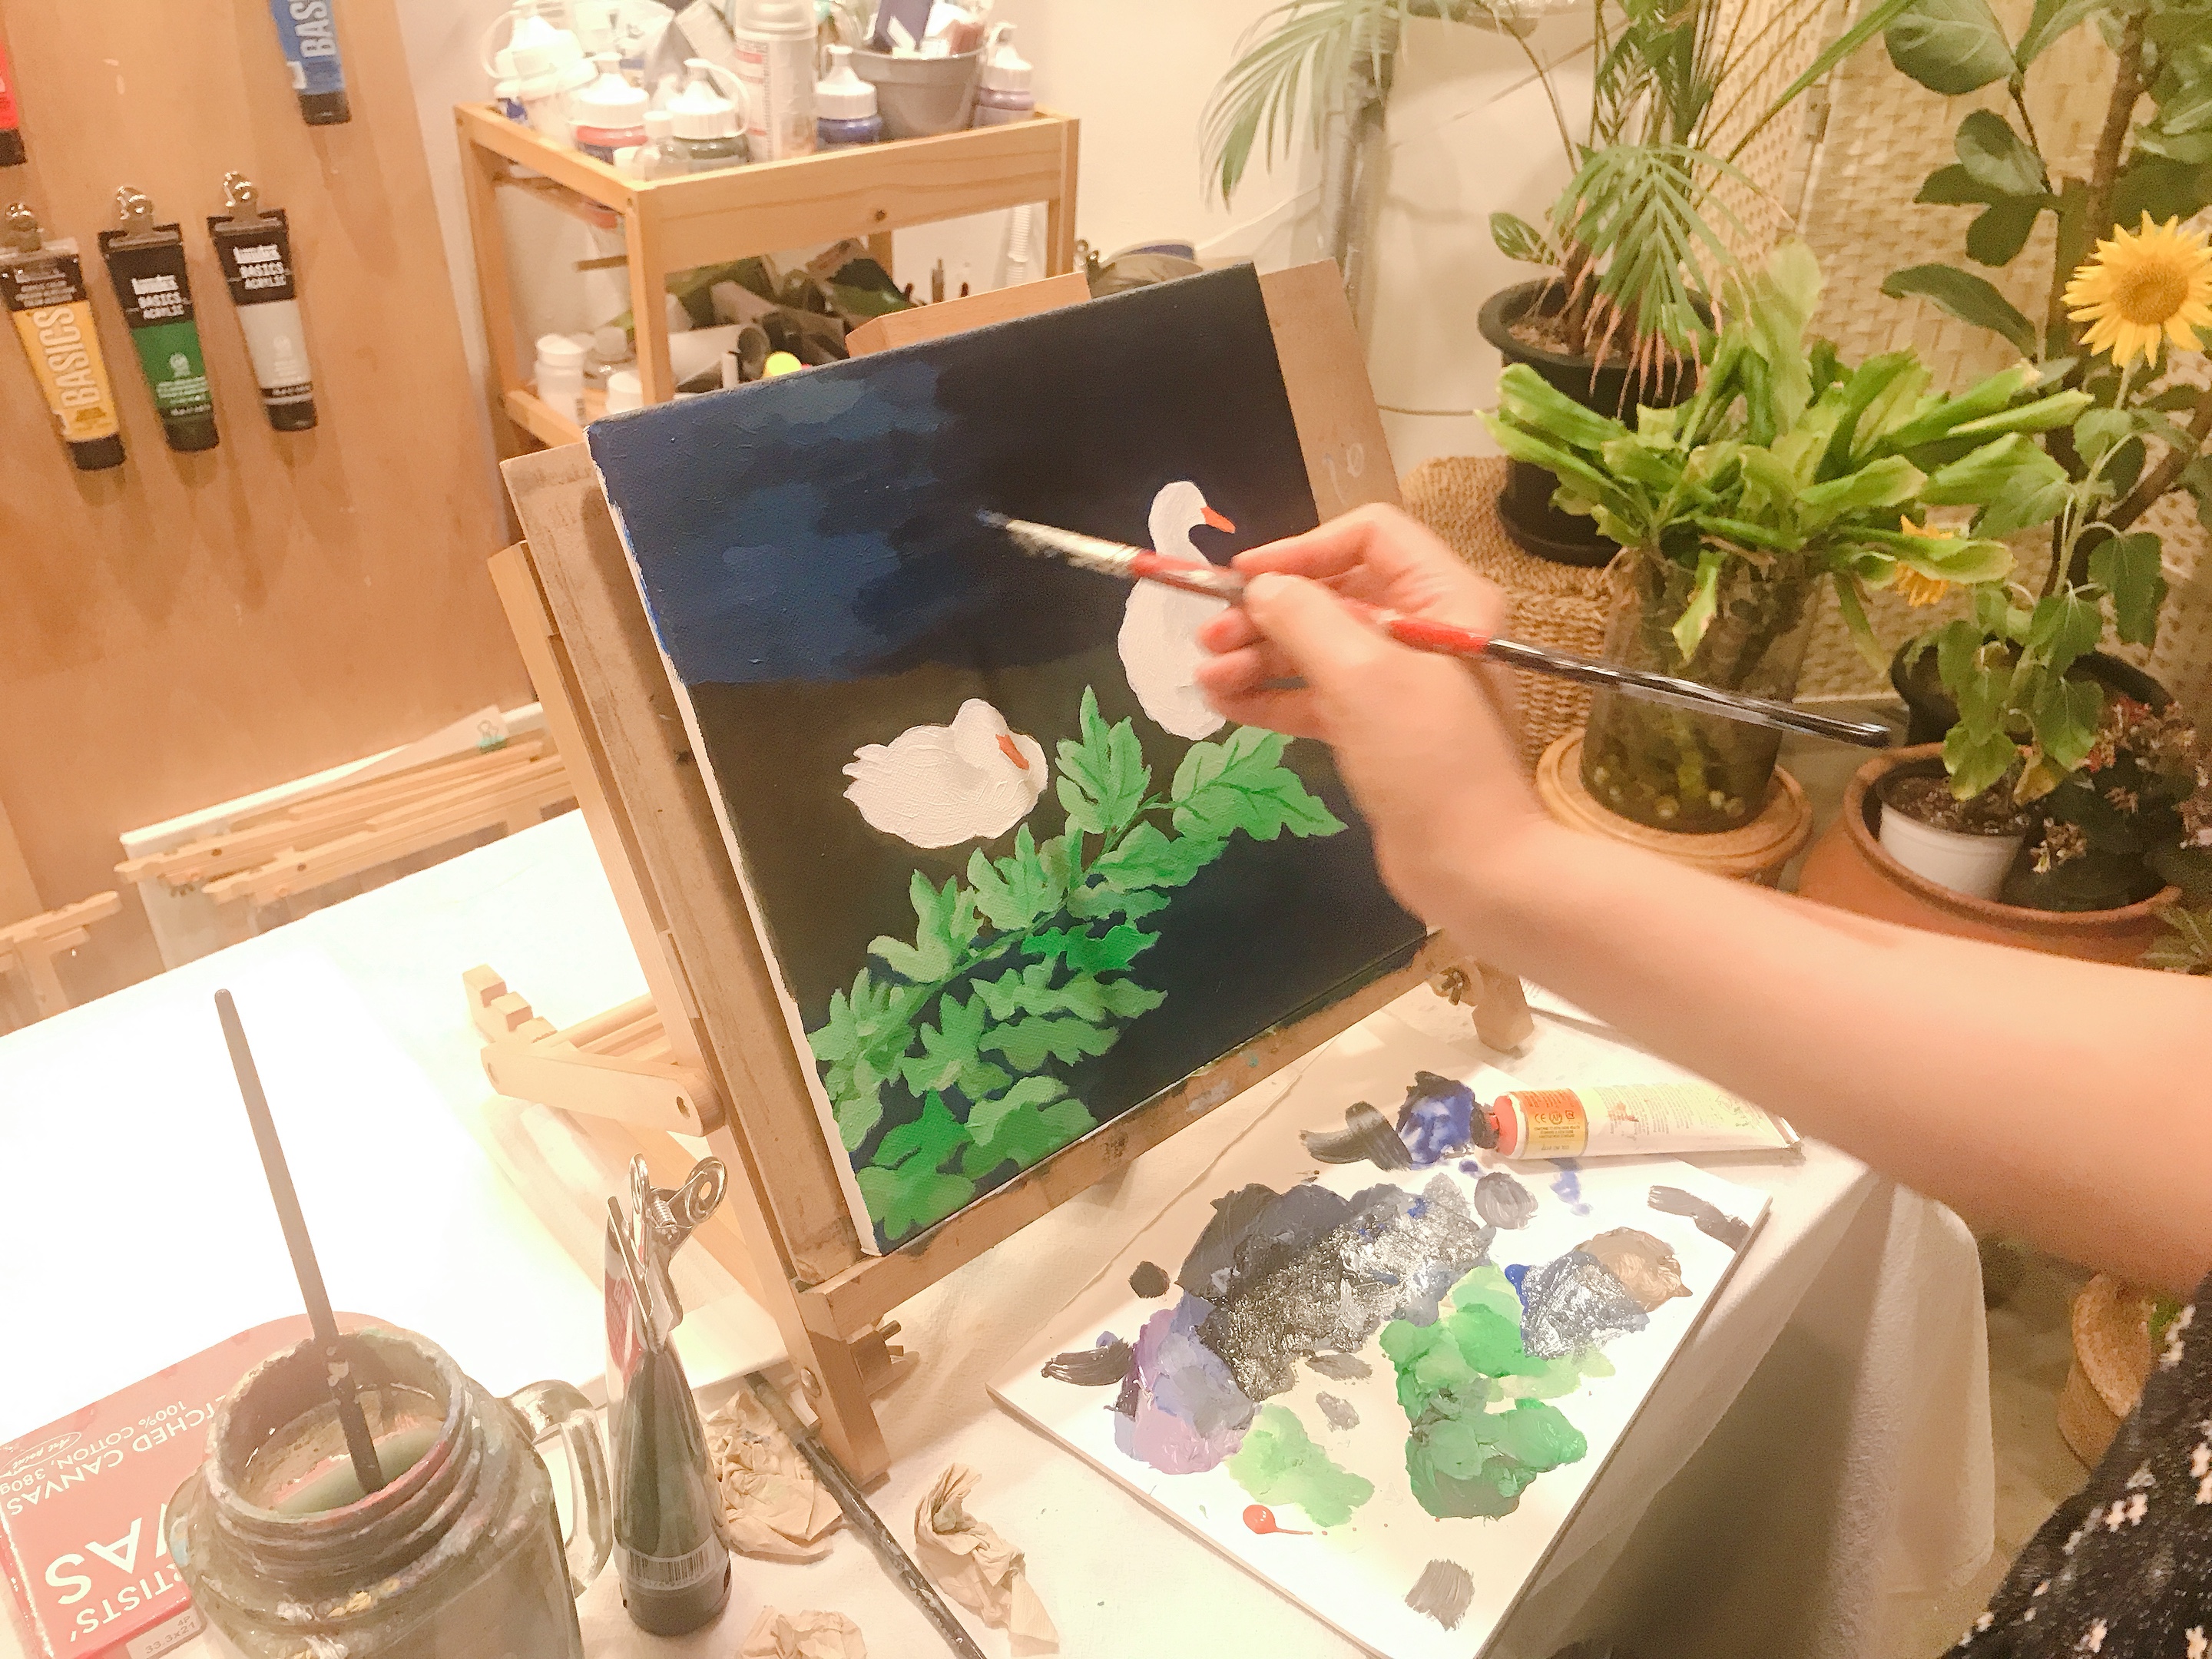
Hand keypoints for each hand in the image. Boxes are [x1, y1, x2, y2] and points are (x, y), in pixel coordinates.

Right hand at [1192, 504, 1554, 929]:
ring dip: (1259, 657)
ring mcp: (1403, 684)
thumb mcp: (1360, 675)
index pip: (1370, 535)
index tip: (1245, 578)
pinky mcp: (1382, 732)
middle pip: (1335, 594)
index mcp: (1445, 597)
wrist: (1474, 865)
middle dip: (1267, 613)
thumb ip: (1305, 618)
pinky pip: (1319, 698)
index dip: (1303, 548)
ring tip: (1205, 679)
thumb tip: (1263, 587)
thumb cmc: (1426, 758)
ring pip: (1319, 649)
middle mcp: (1427, 630)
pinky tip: (1226, 704)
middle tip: (1208, 638)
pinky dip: (1274, 698)